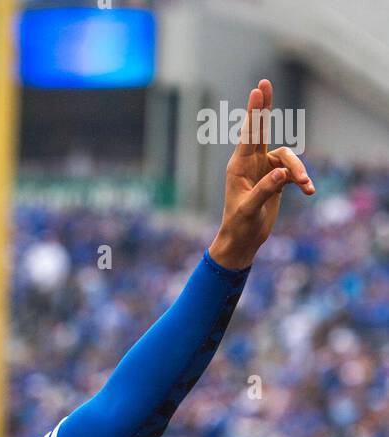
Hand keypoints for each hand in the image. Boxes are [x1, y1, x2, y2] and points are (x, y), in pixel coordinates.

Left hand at [209, 79, 313, 270]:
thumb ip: (265, 190)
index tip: (257, 90)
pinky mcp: (276, 180)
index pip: (249, 134)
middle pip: (262, 130)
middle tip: (264, 83)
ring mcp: (265, 170)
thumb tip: (282, 174)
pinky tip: (309, 191)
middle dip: (265, 108)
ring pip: (287, 158)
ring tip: (306, 184)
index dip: (255, 112)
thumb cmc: (239, 226)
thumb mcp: (249, 210)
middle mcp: (251, 163)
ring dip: (298, 169)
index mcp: (239, 166)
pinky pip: (293, 173)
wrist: (243, 241)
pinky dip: (302, 180)